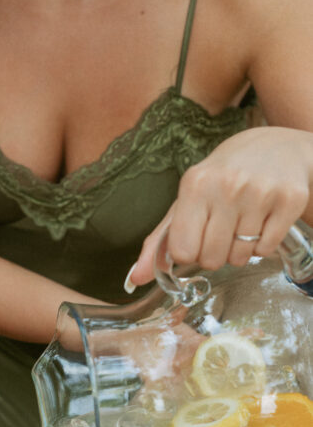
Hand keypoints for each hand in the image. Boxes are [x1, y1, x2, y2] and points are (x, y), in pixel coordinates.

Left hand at [127, 126, 312, 287]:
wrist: (275, 148)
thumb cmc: (223, 179)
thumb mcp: (187, 201)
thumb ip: (159, 240)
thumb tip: (135, 278)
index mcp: (196, 184)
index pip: (183, 250)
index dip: (189, 252)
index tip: (196, 238)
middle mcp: (228, 186)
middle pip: (211, 260)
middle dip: (215, 254)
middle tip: (222, 230)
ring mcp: (261, 192)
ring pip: (240, 258)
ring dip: (239, 250)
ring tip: (243, 222)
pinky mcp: (290, 200)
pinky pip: (266, 249)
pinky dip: (262, 244)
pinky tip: (262, 221)